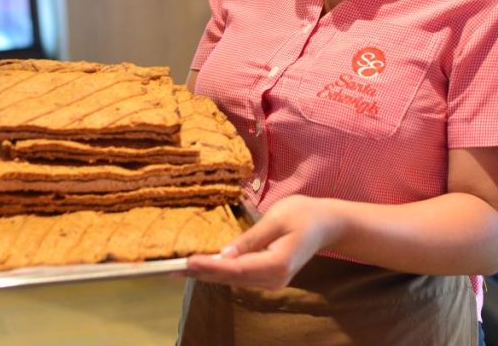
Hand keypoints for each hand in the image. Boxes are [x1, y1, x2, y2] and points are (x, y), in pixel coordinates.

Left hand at [185, 195, 343, 289]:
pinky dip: (220, 272)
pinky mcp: (268, 278)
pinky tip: (202, 267)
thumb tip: (224, 254)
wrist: (326, 223)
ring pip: (234, 280)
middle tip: (172, 270)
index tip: (188, 262)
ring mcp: (272, 282)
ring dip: (207, 274)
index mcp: (277, 264)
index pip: (237, 268)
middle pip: (232, 278)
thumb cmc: (303, 214)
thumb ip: (251, 239)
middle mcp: (274, 279)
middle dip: (202, 273)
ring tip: (179, 270)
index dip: (211, 267)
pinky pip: (240, 277)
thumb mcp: (277, 218)